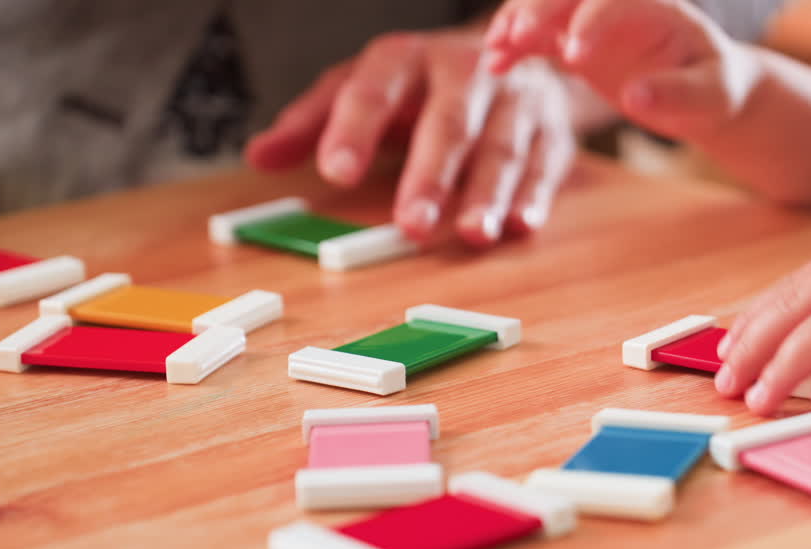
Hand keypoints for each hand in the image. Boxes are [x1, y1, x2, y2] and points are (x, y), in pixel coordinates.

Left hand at [245, 29, 575, 246]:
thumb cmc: (426, 82)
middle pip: (448, 124)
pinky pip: (546, 162)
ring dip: (488, 192)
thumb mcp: (365, 85)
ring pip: (502, 146)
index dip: (355, 130)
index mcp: (406, 59)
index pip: (375, 90)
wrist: (522, 51)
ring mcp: (514, 99)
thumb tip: (258, 157)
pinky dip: (535, 195)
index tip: (336, 172)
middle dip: (431, 176)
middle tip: (410, 226)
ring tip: (471, 235)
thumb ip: (315, 120)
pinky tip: (519, 225)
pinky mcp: (552, 128)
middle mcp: (465, 71)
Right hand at [485, 0, 756, 140]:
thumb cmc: (714, 90)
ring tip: (497, 50)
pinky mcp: (574, 36)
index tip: (575, 58)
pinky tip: (496, 64)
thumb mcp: (711, 96)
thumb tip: (636, 96)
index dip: (592, 22)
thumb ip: (678, 94)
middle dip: (540, 7)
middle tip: (518, 38)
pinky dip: (513, 43)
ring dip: (517, 20)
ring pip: (546, 4)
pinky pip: (537, 32)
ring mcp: (592, 17)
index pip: (615, 0)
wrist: (704, 90)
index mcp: (656, 7)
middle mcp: (619, 3)